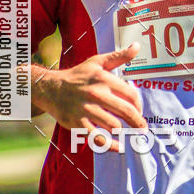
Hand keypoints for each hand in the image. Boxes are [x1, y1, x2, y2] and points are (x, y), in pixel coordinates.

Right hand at [30, 44, 145, 150]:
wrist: (51, 88)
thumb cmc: (78, 75)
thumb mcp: (97, 62)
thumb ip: (119, 56)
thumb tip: (137, 46)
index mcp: (103, 78)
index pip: (131, 94)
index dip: (139, 105)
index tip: (139, 111)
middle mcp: (96, 93)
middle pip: (126, 111)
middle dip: (138, 122)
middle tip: (142, 128)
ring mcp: (86, 109)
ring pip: (114, 125)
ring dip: (123, 131)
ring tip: (126, 132)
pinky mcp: (77, 122)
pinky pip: (97, 138)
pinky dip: (110, 145)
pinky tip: (119, 147)